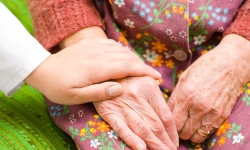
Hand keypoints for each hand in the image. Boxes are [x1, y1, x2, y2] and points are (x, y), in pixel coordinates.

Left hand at [25, 39, 160, 103]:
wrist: (42, 70)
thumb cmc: (59, 87)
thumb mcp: (76, 96)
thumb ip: (99, 93)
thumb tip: (120, 89)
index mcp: (97, 68)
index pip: (127, 68)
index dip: (144, 72)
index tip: (156, 77)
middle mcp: (98, 54)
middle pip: (127, 57)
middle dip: (142, 65)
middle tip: (152, 74)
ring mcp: (94, 46)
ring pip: (120, 50)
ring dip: (133, 58)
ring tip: (140, 68)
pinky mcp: (89, 44)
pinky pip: (111, 44)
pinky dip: (121, 50)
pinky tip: (124, 56)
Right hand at [93, 76, 178, 149]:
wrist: (103, 72)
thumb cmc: (128, 78)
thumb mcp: (145, 80)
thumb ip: (157, 97)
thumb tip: (169, 119)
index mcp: (149, 87)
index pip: (165, 115)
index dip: (172, 132)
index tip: (175, 142)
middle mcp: (137, 96)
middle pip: (155, 124)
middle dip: (165, 142)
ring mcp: (122, 104)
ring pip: (142, 128)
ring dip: (153, 144)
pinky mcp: (109, 111)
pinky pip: (122, 128)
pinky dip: (132, 139)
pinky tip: (141, 148)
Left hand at [168, 34, 249, 142]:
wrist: (230, 65)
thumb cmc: (204, 68)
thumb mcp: (183, 79)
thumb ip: (175, 97)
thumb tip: (167, 111)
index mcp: (185, 96)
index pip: (172, 121)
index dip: (169, 123)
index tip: (169, 121)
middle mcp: (197, 107)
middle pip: (182, 132)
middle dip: (178, 130)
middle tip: (178, 124)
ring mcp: (211, 113)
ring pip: (195, 137)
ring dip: (189, 133)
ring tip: (188, 125)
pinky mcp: (221, 116)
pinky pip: (207, 133)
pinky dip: (201, 131)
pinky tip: (199, 123)